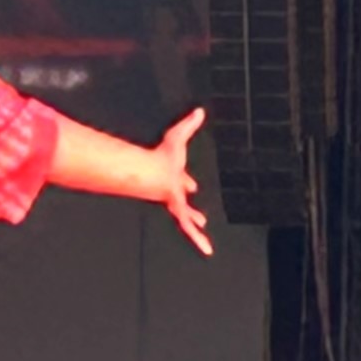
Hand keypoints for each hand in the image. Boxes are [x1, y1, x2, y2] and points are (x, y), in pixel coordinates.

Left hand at [149, 107, 212, 254]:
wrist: (153, 171)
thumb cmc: (163, 155)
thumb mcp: (179, 136)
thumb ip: (189, 124)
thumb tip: (199, 110)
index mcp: (175, 177)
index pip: (183, 181)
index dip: (187, 182)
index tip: (191, 185)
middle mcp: (175, 193)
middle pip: (185, 203)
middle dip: (192, 210)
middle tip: (200, 217)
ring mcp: (177, 204)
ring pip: (188, 219)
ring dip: (195, 228)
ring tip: (203, 238)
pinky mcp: (179, 213)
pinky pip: (189, 229)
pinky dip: (198, 240)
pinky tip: (207, 250)